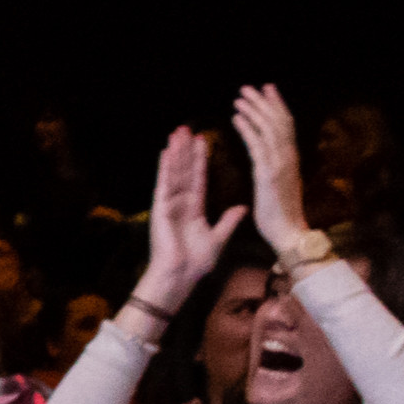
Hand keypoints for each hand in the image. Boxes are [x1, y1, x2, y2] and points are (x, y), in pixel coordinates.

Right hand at [134, 121, 245, 311]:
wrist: (180, 275)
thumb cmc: (196, 262)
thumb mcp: (218, 238)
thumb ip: (229, 221)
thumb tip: (243, 208)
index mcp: (193, 208)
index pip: (198, 178)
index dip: (200, 160)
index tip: (204, 142)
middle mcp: (180, 202)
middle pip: (184, 170)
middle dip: (186, 149)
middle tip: (188, 128)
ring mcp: (169, 204)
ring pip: (174, 172)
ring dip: (176, 152)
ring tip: (178, 131)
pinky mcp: (161, 208)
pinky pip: (164, 184)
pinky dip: (165, 167)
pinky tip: (166, 151)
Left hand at [232, 83, 313, 253]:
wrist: (289, 235)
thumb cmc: (282, 216)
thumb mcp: (281, 186)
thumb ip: (276, 170)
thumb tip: (270, 160)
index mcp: (290, 160)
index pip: (286, 126)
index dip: (277, 107)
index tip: (268, 91)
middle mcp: (289, 158)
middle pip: (279, 121)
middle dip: (265, 102)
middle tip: (251, 87)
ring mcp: (280, 165)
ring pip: (269, 129)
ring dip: (254, 110)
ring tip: (239, 97)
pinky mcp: (269, 174)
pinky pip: (257, 146)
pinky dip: (247, 129)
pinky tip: (236, 117)